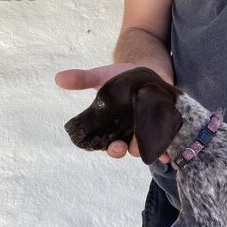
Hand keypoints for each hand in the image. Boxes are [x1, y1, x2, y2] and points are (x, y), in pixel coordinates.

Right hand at [56, 63, 170, 162]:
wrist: (148, 71)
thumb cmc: (122, 78)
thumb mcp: (102, 76)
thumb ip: (83, 79)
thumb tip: (59, 78)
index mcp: (114, 128)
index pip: (109, 145)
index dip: (110, 149)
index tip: (112, 146)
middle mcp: (130, 134)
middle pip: (127, 150)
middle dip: (126, 151)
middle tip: (125, 147)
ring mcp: (147, 132)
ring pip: (146, 147)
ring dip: (146, 148)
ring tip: (146, 143)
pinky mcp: (163, 127)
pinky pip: (165, 143)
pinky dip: (166, 150)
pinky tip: (168, 155)